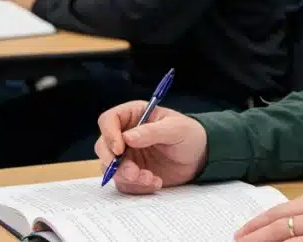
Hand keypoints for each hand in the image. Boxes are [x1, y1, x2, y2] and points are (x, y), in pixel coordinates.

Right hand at [94, 101, 208, 194]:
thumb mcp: (176, 129)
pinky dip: (137, 186)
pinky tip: (156, 182)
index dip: (109, 134)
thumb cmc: (189, 135)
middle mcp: (125, 135)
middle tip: (132, 172)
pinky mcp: (132, 173)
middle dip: (114, 162)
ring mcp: (127, 156)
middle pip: (103, 147)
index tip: (120, 149)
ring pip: (110, 168)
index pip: (108, 120)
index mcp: (133, 116)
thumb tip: (127, 137)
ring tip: (150, 178)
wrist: (200, 157)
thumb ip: (152, 132)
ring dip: (127, 177)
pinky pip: (124, 183)